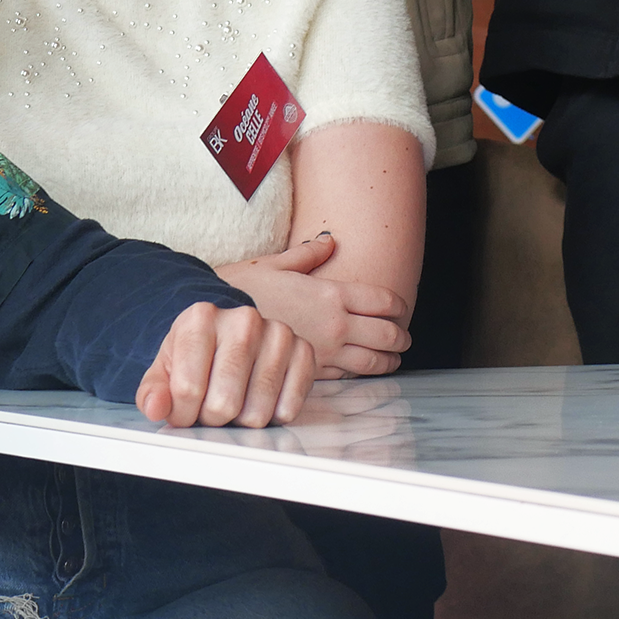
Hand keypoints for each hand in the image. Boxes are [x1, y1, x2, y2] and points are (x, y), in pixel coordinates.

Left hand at [136, 301, 314, 426]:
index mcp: (201, 317)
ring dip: (241, 420)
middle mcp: (243, 319)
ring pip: (256, 413)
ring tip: (235, 400)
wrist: (228, 337)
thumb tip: (156, 407)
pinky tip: (260, 398)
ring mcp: (278, 333)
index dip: (183, 413)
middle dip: (213, 418)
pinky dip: (272, 417)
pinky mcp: (304, 351)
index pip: (187, 389)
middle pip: (223, 404)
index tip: (184, 409)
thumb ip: (152, 393)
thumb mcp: (163, 372)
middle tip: (210, 406)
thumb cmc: (194, 357)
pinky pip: (288, 409)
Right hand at [217, 233, 412, 377]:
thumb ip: (307, 255)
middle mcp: (334, 324)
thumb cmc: (241, 290)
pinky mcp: (310, 372)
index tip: (401, 308)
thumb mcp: (274, 263)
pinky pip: (346, 377)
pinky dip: (360, 374)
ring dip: (389, 359)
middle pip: (387, 333)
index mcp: (330, 294)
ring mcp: (325, 351)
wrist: (215, 323)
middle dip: (400, 336)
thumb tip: (329, 241)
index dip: (399, 305)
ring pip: (372, 361)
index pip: (383, 301)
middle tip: (404, 337)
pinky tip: (361, 372)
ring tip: (393, 358)